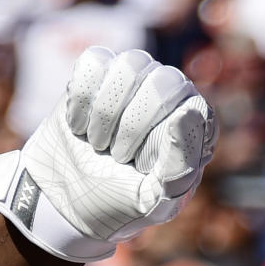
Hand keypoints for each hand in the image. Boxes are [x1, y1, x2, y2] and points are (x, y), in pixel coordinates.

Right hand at [0, 47, 217, 261]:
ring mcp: (138, 78)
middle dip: (133, 127)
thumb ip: (180, 165)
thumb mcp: (155, 202)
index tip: (141, 170)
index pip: (194, 112)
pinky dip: (81, 101)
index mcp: (197, 130)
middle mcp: (173, 96)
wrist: (67, 199)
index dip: (161, 143)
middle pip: (164, 82)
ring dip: (105, 115)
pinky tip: (81, 126)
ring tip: (99, 144)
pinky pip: (95, 61)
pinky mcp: (101, 70)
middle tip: (118, 158)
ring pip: (130, 66)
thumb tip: (189, 111)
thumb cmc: (119, 204)